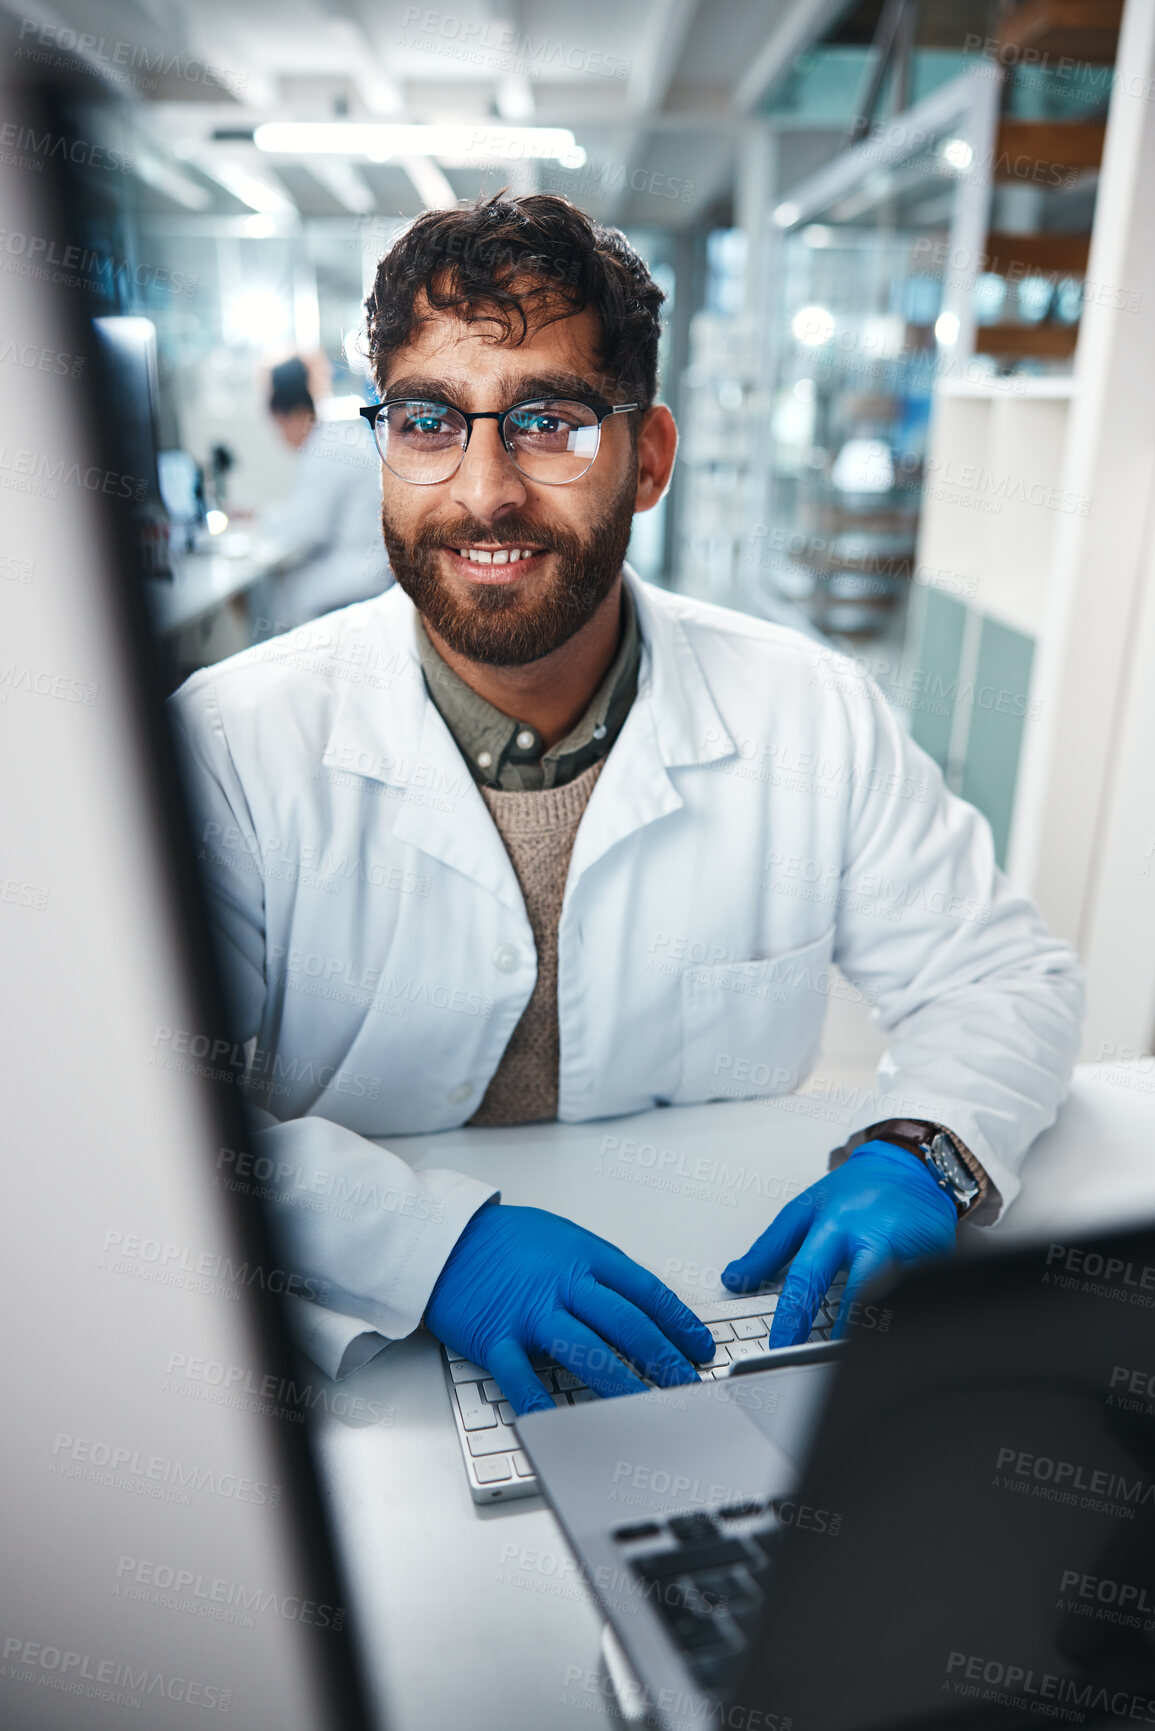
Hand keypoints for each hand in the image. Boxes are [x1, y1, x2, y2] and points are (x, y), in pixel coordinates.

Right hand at [425, 1202, 714, 1414]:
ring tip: (648, 1408)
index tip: (699, 1347)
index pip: (645, 1291)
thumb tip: (643, 1302)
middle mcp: (563, 1283)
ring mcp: (529, 1311)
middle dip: (663, 1358)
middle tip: (687, 1384)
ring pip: (586, 1350)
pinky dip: (539, 1401)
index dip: (678, 1322)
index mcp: (584, 1256)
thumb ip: (600, 1268)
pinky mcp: (495, 1335)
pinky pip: (520, 1374)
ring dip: (621, 1383)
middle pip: (625, 1324)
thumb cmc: (505, 1239)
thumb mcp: (563, 1237)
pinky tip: (558, 1423)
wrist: (444, 1236)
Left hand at [721, 1141, 957, 1347]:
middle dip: (848, 1328)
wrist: (910, 1166)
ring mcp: (913, 1246)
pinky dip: (910, 1315)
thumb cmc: (856, 1191)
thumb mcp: (805, 1210)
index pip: (808, 1274)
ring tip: (863, 1350)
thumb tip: (734, 1278)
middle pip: (861, 1289)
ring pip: (897, 1296)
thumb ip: (769, 1248)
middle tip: (831, 1356)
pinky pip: (924, 1294)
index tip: (782, 1343)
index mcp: (835, 1223)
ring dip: (882, 1325)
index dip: (793, 1314)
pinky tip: (901, 1331)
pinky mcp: (942, 1257)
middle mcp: (874, 1234)